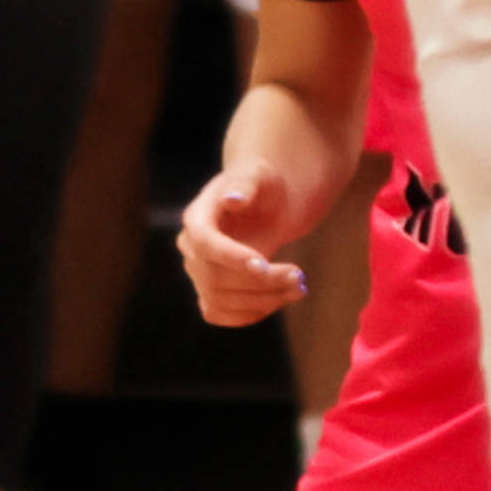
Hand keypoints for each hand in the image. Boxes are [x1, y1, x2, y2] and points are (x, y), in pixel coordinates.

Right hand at [179, 166, 309, 323]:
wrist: (266, 206)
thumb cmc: (263, 187)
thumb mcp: (259, 176)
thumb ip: (245, 183)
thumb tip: (232, 199)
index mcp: (197, 217)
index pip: (204, 243)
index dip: (231, 257)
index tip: (264, 264)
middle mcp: (191, 248)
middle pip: (214, 277)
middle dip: (260, 282)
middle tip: (299, 276)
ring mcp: (198, 273)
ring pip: (220, 300)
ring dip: (263, 301)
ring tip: (299, 287)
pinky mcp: (210, 294)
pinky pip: (222, 314)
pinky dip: (253, 313)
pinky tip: (281, 298)